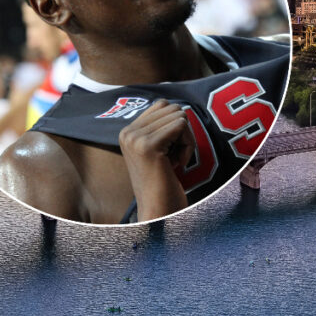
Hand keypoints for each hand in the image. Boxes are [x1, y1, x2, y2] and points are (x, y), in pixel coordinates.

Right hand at [117, 99, 191, 219]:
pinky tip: (178, 164)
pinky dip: (188, 145)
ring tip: (174, 161)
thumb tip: (178, 107)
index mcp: (127, 131)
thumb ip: (162, 127)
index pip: (163, 104)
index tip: (170, 150)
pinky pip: (181, 126)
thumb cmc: (165, 182)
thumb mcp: (159, 149)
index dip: (176, 125)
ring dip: (186, 139)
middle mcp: (127, 132)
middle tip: (175, 157)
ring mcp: (135, 138)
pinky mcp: (147, 146)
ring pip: (179, 116)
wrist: (159, 211)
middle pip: (172, 108)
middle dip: (183, 131)